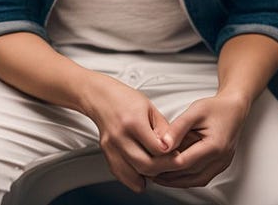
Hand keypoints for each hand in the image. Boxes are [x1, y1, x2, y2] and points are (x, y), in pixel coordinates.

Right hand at [81, 75, 180, 191]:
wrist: (101, 97)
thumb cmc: (126, 99)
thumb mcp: (151, 109)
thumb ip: (164, 130)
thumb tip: (174, 149)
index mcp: (133, 122)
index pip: (157, 149)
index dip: (170, 153)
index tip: (176, 153)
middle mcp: (119, 136)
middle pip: (145, 165)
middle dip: (163, 169)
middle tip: (171, 165)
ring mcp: (110, 146)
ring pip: (133, 174)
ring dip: (148, 176)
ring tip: (157, 169)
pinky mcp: (106, 153)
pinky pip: (120, 174)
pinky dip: (132, 179)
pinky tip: (142, 176)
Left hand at [152, 94, 250, 187]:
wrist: (234, 109)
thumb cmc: (215, 108)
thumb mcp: (194, 111)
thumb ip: (177, 128)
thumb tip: (162, 144)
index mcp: (214, 146)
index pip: (185, 162)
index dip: (165, 164)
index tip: (150, 162)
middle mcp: (220, 159)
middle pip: (189, 175)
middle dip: (168, 176)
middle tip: (149, 172)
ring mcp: (222, 164)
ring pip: (196, 180)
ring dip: (177, 181)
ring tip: (158, 176)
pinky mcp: (220, 165)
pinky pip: (202, 178)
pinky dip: (187, 179)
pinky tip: (174, 175)